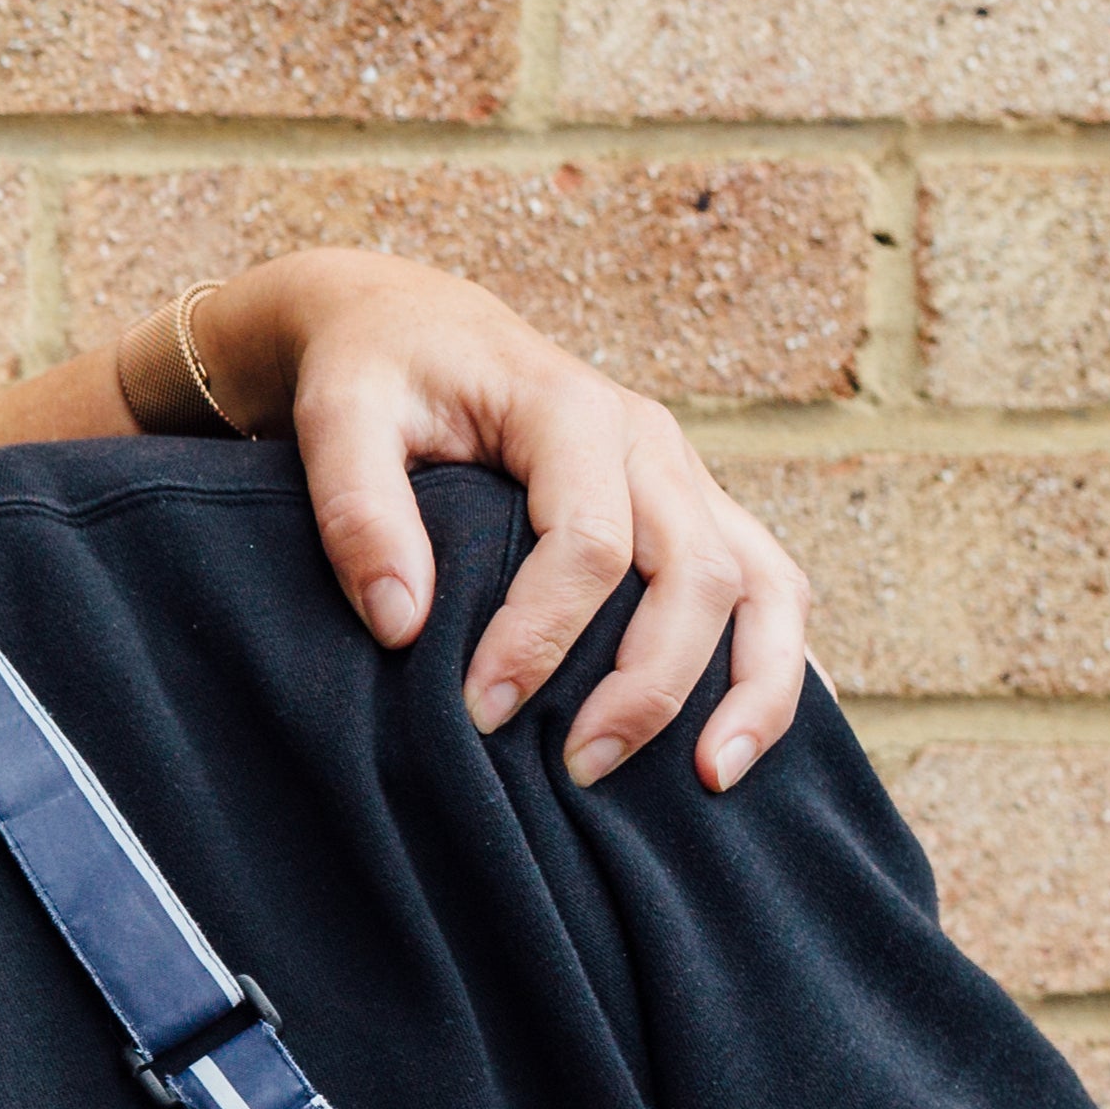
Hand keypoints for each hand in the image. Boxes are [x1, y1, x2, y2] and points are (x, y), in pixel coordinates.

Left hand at [169, 251, 809, 791]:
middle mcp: (649, 442)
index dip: (540, 637)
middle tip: (576, 768)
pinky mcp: (691, 511)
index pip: (590, 542)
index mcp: (570, 409)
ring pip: (763, 584)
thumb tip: (400, 624)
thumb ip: (357, 511)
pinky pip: (767, 588)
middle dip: (646, 685)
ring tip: (708, 780)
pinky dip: (773, 663)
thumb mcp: (336, 420)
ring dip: (749, 687)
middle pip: (696, 574)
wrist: (411, 327)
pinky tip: (746, 739)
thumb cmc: (374, 374)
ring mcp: (683, 478)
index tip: (479, 711)